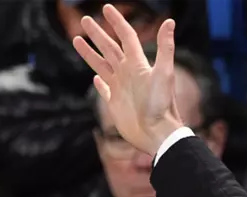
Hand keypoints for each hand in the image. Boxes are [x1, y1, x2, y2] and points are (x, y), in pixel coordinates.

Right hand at [72, 4, 182, 154]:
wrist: (157, 133)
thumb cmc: (162, 104)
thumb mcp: (164, 73)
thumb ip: (166, 47)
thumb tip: (170, 21)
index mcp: (138, 64)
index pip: (126, 37)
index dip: (117, 22)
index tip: (106, 8)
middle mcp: (128, 74)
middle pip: (109, 48)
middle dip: (97, 33)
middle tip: (84, 19)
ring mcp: (120, 88)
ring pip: (101, 65)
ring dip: (90, 53)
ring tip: (76, 39)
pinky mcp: (115, 104)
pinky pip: (104, 90)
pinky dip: (99, 82)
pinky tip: (95, 77)